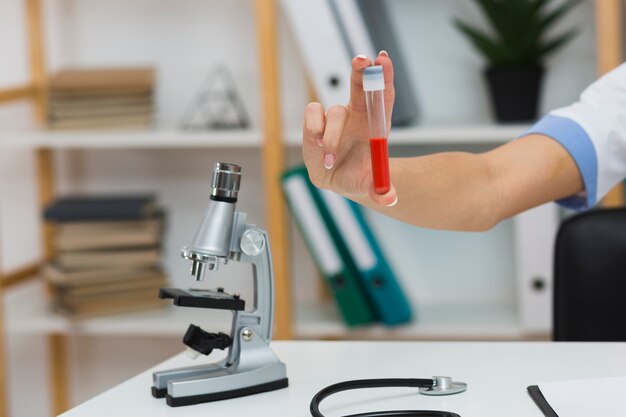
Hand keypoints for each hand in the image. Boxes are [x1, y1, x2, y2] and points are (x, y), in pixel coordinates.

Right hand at [302, 52, 397, 205]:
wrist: (345, 181)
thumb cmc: (363, 176)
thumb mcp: (374, 185)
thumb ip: (381, 191)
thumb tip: (389, 198)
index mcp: (375, 123)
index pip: (382, 95)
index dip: (384, 76)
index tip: (383, 60)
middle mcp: (356, 115)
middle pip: (360, 84)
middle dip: (361, 70)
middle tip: (361, 60)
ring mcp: (335, 118)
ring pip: (334, 113)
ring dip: (333, 134)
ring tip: (331, 158)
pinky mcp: (314, 126)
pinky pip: (312, 115)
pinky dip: (314, 129)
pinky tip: (318, 147)